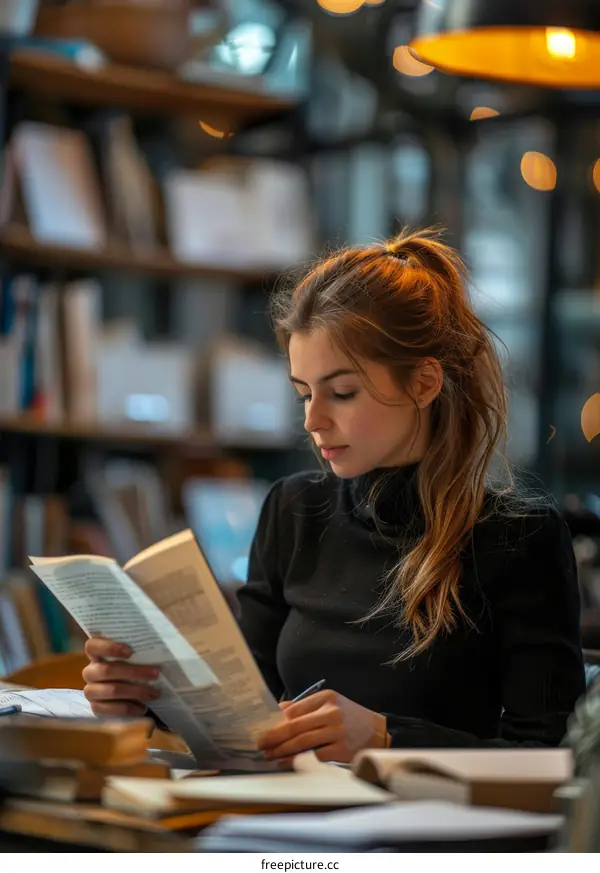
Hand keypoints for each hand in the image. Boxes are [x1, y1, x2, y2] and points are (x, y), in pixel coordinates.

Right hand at [83, 637, 159, 717]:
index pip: (92, 645)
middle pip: (106, 670)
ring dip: (136, 691)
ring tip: (155, 692)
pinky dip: (130, 708)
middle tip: (156, 673)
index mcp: (96, 653)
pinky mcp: (96, 708)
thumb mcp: (139, 653)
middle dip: (134, 672)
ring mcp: (91, 691)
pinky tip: (143, 707)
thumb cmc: (137, 666)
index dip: (109, 648)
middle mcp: (90, 671)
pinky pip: (112, 709)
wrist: (133, 694)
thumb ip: (142, 644)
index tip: (131, 652)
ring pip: (112, 690)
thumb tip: (163, 631)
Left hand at [258, 689, 387, 763]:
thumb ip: (305, 708)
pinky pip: (314, 756)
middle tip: (260, 745)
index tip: (261, 729)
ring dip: (282, 750)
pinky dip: (297, 760)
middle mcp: (331, 712)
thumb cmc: (349, 718)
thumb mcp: (330, 705)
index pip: (294, 709)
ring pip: (301, 742)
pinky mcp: (341, 749)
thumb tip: (277, 712)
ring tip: (270, 755)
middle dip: (273, 737)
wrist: (379, 732)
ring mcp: (337, 731)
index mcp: (326, 698)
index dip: (275, 721)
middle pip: (294, 726)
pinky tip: (287, 762)